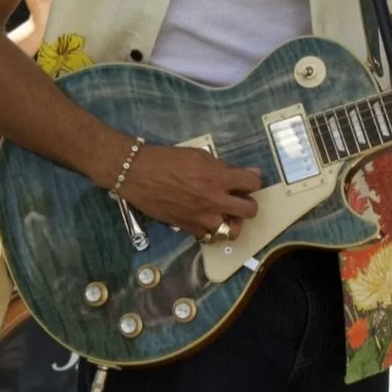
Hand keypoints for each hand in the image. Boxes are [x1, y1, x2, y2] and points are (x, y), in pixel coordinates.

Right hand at [119, 142, 261, 242]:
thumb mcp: (199, 155)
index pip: (253, 184)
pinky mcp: (188, 228)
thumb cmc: (168, 159)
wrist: (138, 174)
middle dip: (247, 203)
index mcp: (219, 178)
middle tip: (237, 199)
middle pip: (250, 211)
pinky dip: (210, 228)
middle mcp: (214, 201)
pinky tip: (204, 218)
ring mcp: (202, 218)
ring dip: (231, 221)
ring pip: (232, 230)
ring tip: (224, 213)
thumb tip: (249, 173)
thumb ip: (224, 167)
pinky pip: (209, 235)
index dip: (252, 181)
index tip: (246, 180)